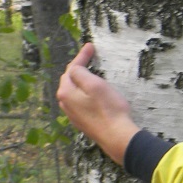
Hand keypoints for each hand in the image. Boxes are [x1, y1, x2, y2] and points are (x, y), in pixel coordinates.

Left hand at [56, 43, 140, 165]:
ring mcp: (73, 115)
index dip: (81, 56)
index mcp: (66, 92)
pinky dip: (84, 92)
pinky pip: (79, 102)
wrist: (117, 137)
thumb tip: (74, 68)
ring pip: (74, 92)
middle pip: (70, 80)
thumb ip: (80, 73)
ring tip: (88, 71)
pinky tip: (91, 92)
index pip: (72, 68)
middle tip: (89, 57)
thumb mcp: (95, 85)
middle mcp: (65, 104)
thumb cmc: (108, 109)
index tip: (90, 46)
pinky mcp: (82, 122)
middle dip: (78, 67)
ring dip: (80, 81)